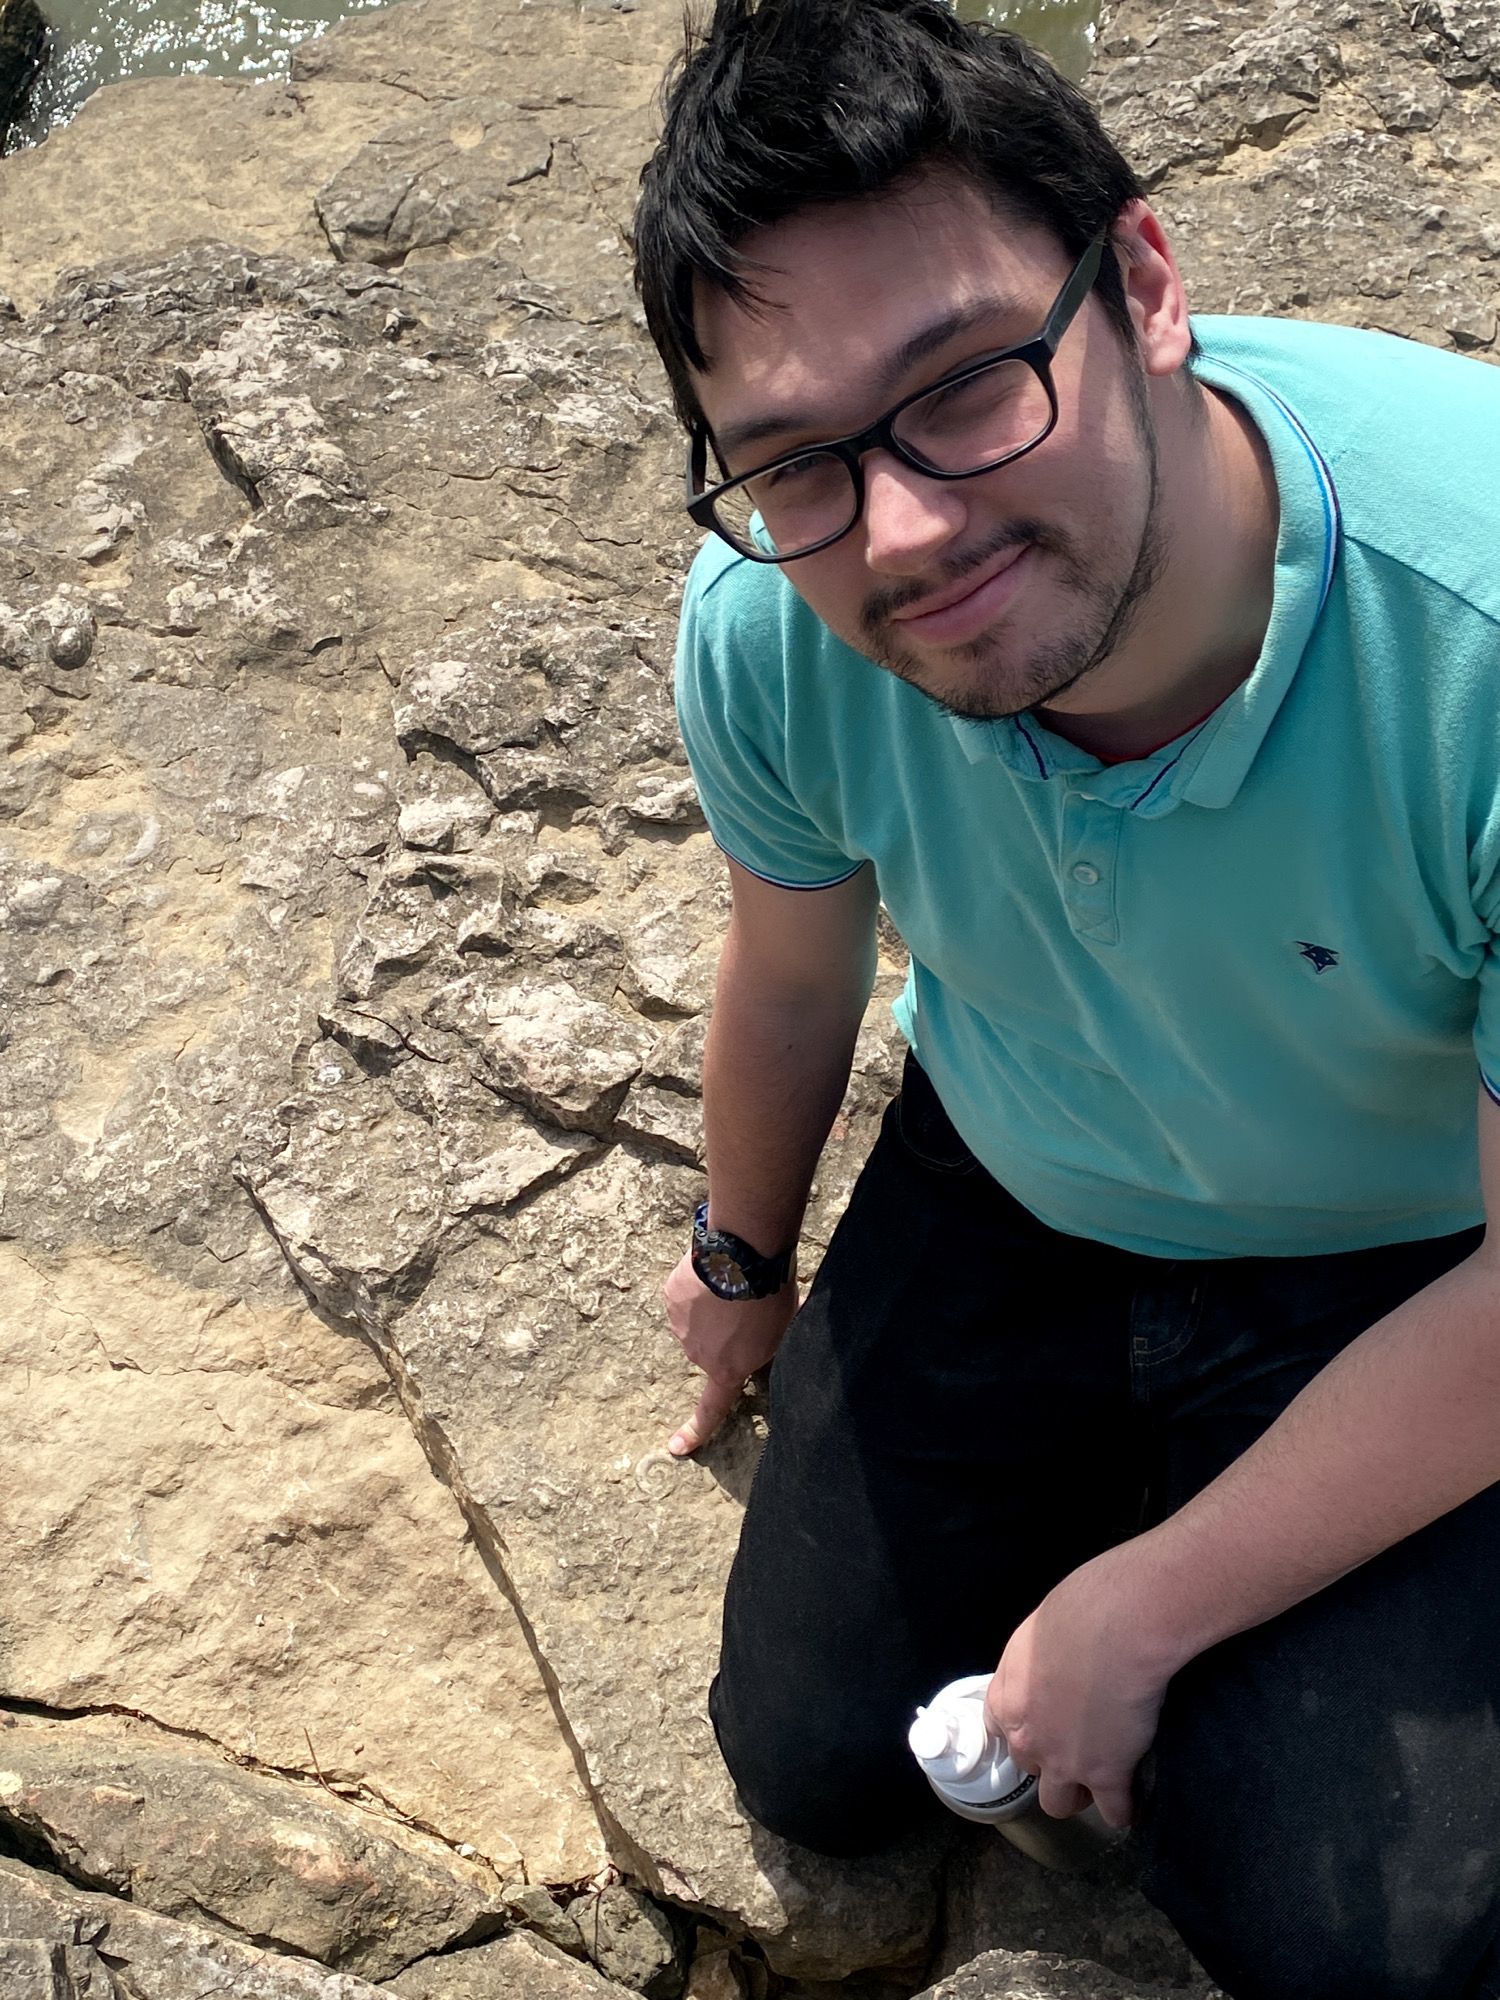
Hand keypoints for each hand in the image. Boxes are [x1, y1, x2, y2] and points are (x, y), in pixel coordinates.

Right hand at [662, 1252, 797, 1454]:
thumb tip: (776, 1340)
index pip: (712, 1409)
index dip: (695, 1431)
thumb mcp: (782, 1331)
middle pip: (711, 1350)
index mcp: (727, 1370)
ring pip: (697, 1321)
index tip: (676, 1448)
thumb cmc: (770, 1298)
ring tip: (733, 1283)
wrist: (743, 1259)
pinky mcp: (672, 1298)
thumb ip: (771, 1347)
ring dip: (712, 1309)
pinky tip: (716, 1272)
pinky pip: (685, 1296)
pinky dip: (698, 1288)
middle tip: (748, 1307)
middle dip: (726, 1334)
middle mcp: (698, 1355)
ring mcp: (681, 1326)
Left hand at [984, 1549, 1176, 1829]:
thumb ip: (1035, 1666)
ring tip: (1101, 1785)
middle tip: (1079, 1748)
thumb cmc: (1077, 1612)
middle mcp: (1027, 1738)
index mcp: (1005, 1700)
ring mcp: (1064, 1762)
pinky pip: (1114, 1812)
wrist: (1115, 1628)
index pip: (1002, 1734)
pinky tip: (1134, 1803)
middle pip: (1031, 1771)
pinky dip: (1124, 1810)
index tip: (1046, 1728)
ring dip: (1079, 1796)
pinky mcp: (1106, 1776)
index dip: (1027, 1732)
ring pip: (1059, 1803)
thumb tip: (1051, 1670)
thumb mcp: (1035, 1636)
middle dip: (1051, 1764)